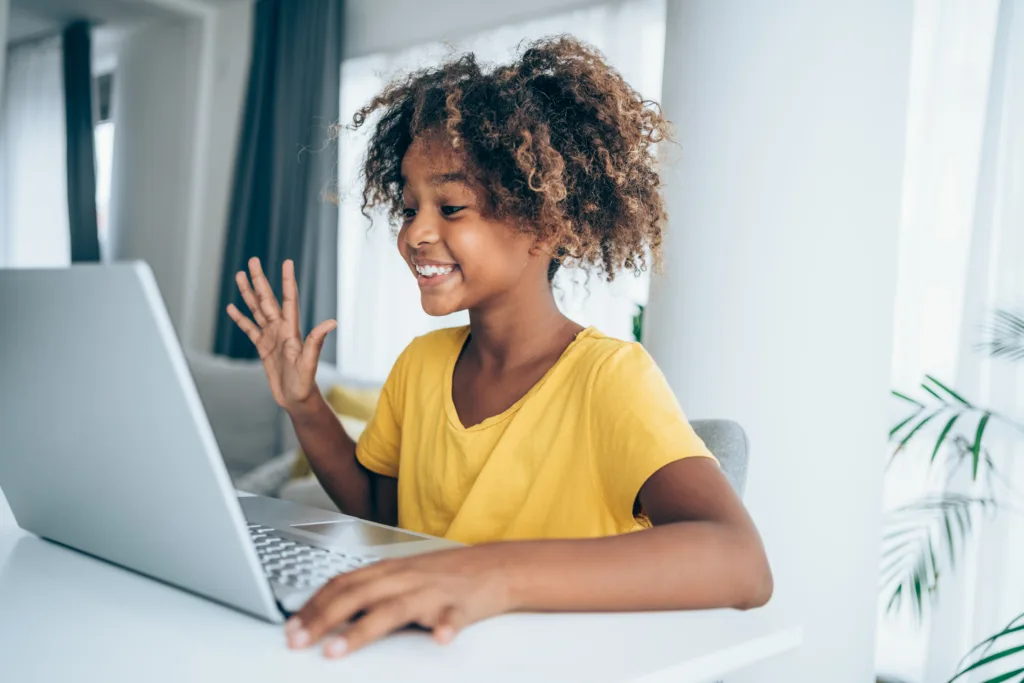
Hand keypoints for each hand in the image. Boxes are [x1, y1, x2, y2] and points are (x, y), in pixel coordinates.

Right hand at [226, 257, 336, 412]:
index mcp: (292, 329)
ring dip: (248, 293)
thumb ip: (317, 341)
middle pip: (268, 299)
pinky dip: (241, 318)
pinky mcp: (264, 347)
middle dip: (260, 280)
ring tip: (239, 276)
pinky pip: (250, 328)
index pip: (289, 299)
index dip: (287, 280)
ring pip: (257, 310)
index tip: (286, 261)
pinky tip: (232, 307)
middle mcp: (281, 329)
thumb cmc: (305, 382)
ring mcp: (272, 337)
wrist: (297, 398)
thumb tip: (332, 322)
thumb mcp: (309, 362)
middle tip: (252, 260)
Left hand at [284, 545, 514, 657]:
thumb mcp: (401, 577)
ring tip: (339, 650)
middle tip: (299, 642)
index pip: (341, 585)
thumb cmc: (444, 576)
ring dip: (363, 630)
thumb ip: (368, 590)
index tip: (290, 627)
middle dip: (323, 620)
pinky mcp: (461, 606)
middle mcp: (405, 578)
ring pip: (394, 609)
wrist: (495, 566)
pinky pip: (453, 618)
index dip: (313, 605)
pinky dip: (445, 628)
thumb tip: (326, 611)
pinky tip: (440, 638)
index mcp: (388, 571)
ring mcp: (432, 592)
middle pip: (357, 596)